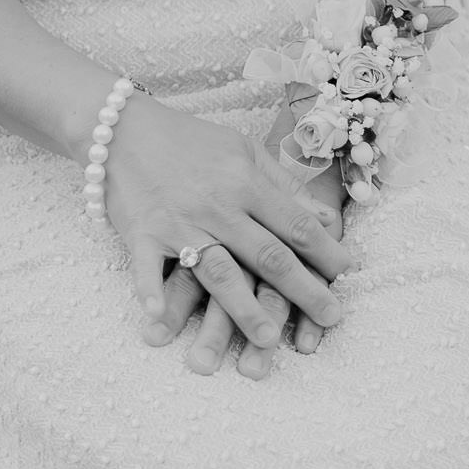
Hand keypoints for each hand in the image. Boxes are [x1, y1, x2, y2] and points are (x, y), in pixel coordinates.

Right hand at [146, 161, 350, 379]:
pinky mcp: (141, 234)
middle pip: (267, 254)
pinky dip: (152, 292)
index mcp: (244, 182)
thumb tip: (326, 218)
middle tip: (333, 317)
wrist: (121, 128)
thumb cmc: (189, 141)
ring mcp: (178, 223)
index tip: (347, 275)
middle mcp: (217, 206)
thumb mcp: (242, 150)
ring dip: (243, 307)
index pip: (294, 223)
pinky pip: (147, 268)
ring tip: (268, 340)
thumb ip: (283, 185)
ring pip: (217, 271)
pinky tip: (159, 319)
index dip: (325, 251)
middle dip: (303, 289)